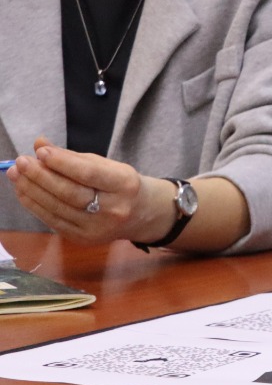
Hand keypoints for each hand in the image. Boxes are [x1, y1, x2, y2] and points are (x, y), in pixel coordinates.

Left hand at [6, 138, 172, 245]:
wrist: (141, 214)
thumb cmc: (120, 185)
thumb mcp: (106, 165)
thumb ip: (72, 157)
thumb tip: (40, 145)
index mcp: (124, 185)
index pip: (89, 173)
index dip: (62, 162)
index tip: (41, 151)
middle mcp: (113, 209)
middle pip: (70, 193)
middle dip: (41, 176)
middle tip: (21, 162)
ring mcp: (97, 228)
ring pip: (57, 208)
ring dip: (32, 190)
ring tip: (17, 174)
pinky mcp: (83, 238)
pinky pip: (53, 221)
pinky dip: (35, 205)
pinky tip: (24, 192)